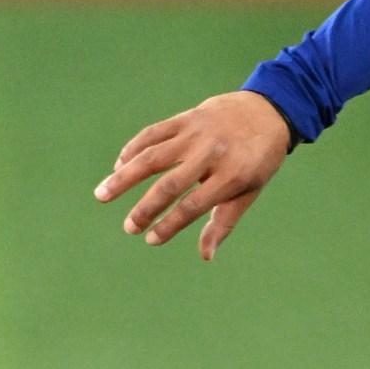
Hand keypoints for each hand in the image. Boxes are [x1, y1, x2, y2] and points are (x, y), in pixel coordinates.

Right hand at [95, 90, 292, 259]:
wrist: (267, 112)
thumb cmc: (258, 160)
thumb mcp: (249, 192)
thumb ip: (223, 223)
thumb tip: (205, 256)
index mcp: (232, 177)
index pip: (193, 206)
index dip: (170, 225)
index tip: (151, 239)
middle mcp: (212, 154)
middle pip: (170, 185)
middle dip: (146, 209)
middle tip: (129, 228)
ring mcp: (196, 134)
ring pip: (152, 157)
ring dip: (124, 177)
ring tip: (102, 194)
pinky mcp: (185, 118)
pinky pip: (152, 134)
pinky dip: (132, 149)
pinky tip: (119, 166)